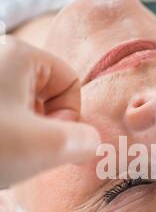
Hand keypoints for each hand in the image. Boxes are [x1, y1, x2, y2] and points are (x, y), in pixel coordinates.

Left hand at [0, 37, 99, 187]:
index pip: (69, 80)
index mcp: (17, 55)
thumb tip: (90, 142)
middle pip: (42, 92)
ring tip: (3, 156)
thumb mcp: (44, 147)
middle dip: (43, 128)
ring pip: (17, 107)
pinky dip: (0, 137)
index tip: (51, 141)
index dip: (71, 115)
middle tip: (27, 152)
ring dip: (20, 136)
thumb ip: (82, 142)